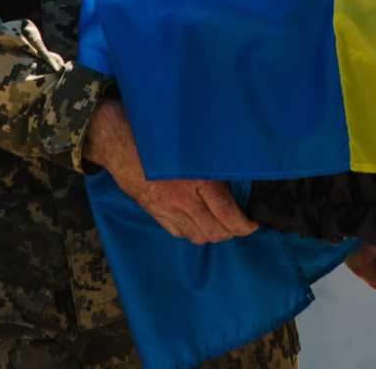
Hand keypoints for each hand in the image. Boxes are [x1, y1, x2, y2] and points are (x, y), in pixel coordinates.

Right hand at [83, 99, 256, 243]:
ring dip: (213, 235)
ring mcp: (167, 210)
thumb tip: (235, 178)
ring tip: (222, 227)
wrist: (121, 144)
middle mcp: (183, 200)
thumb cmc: (158, 140)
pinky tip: (198, 224)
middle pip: (215, 231)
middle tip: (240, 225)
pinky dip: (193, 233)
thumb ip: (211, 166)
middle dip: (232, 232)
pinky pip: (179, 233)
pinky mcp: (155, 213)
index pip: (227, 214)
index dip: (244, 225)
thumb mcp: (192, 149)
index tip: (254, 224)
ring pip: (198, 236)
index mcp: (197, 181)